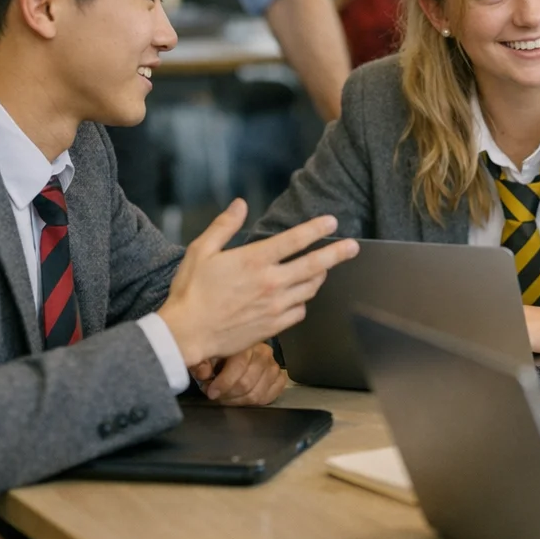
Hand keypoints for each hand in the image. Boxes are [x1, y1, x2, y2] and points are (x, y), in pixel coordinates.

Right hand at [157, 201, 358, 367]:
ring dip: (319, 276)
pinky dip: (303, 301)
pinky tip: (298, 296)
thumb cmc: (190, 291)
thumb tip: (240, 204)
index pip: (295, 240)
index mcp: (254, 260)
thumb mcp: (201, 250)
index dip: (317, 229)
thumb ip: (224, 226)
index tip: (333, 223)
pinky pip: (299, 311)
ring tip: (322, 269)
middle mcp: (270, 282)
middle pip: (314, 265)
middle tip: (353, 247)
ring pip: (310, 288)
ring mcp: (275, 306)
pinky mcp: (273, 326)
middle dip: (337, 254)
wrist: (186, 334)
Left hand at [190, 342, 288, 405]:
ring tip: (228, 398)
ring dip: (240, 401)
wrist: (236, 351)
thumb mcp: (206, 355)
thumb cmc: (219, 355)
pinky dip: (258, 400)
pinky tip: (245, 398)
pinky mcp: (279, 377)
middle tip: (218, 396)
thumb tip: (204, 374)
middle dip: (229, 395)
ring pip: (258, 393)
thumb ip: (202, 363)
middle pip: (247, 383)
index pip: (239, 365)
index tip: (211, 393)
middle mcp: (263, 353)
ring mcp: (273, 366)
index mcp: (245, 344)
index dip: (223, 383)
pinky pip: (272, 394)